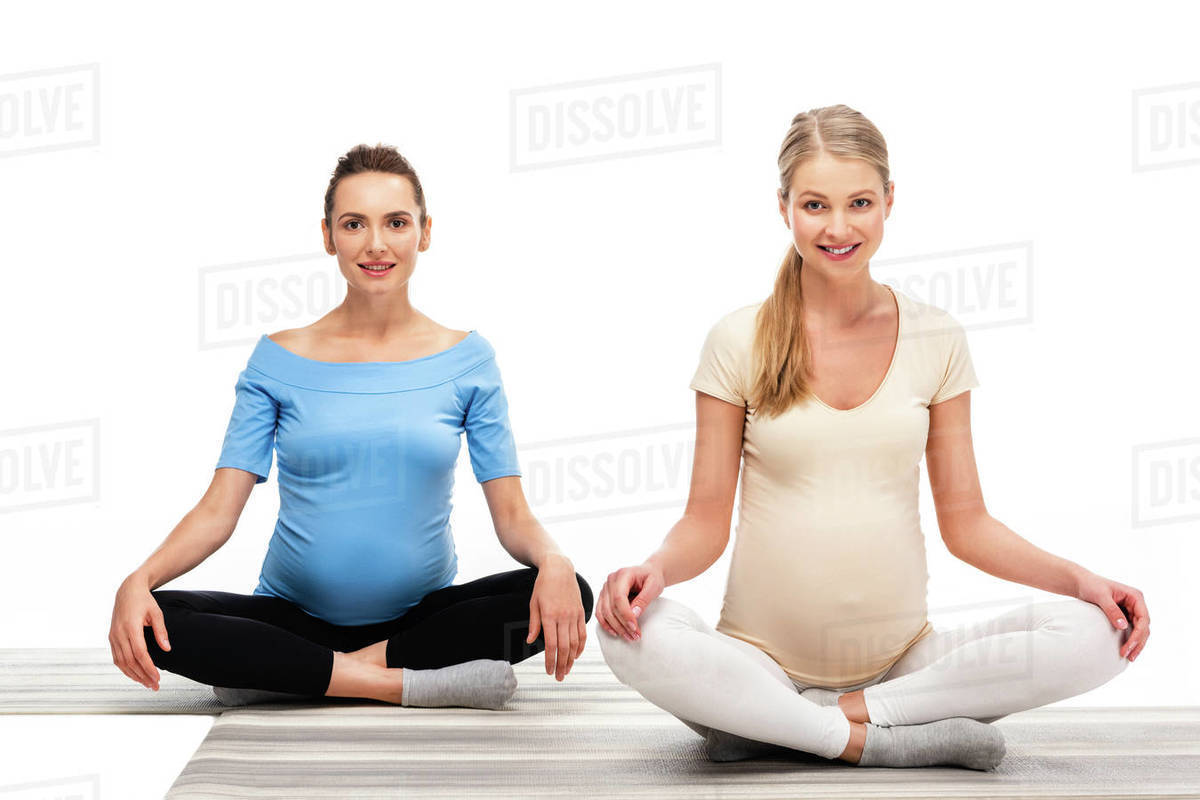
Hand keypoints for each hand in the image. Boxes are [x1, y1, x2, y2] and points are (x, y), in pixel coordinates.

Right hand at [109, 573, 169, 689]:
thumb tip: (167, 649)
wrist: (127, 591)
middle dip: (143, 676)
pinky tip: (135, 675)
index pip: (139, 653)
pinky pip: (117, 658)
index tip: (157, 677)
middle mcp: (119, 634)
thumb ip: (161, 631)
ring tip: (147, 684)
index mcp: (131, 627)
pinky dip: (125, 669)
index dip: (148, 667)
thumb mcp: (156, 613)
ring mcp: (113, 637)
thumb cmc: (144, 601)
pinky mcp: (111, 638)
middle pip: (130, 661)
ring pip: (121, 662)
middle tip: (155, 686)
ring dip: (134, 675)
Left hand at [526, 556, 586, 680]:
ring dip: (571, 659)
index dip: (550, 660)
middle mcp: (564, 616)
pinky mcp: (581, 612)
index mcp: (550, 615)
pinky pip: (583, 633)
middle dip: (561, 665)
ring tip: (567, 670)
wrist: (559, 568)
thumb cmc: (544, 584)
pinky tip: (576, 655)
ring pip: (575, 643)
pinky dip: (580, 646)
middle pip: (564, 647)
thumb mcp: (534, 603)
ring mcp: (574, 614)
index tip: (548, 671)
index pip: (551, 645)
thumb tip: (531, 641)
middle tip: (558, 677)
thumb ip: (534, 623)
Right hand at [597, 562, 664, 641]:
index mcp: (623, 574)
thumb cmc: (652, 577)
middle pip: (611, 607)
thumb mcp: (654, 587)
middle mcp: (611, 580)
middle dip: (622, 624)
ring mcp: (605, 589)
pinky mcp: (604, 597)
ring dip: (615, 627)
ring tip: (629, 636)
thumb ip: (644, 599)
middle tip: (635, 636)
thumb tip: (634, 614)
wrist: (649, 573)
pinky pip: (600, 613)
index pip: (619, 597)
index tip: (634, 627)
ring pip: (604, 612)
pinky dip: (606, 624)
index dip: (625, 615)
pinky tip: (616, 632)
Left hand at [1074, 570, 1148, 661]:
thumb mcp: (1101, 596)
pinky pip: (1132, 630)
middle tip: (1129, 656)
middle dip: (1138, 642)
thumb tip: (1123, 626)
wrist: (1082, 583)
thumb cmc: (1091, 586)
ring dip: (1136, 644)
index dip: (1138, 635)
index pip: (1143, 619)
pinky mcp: (1125, 615)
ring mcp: (1132, 610)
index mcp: (1136, 596)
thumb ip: (1112, 610)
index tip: (1128, 646)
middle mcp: (1137, 604)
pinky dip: (1131, 640)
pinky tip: (1127, 650)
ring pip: (1140, 630)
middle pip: (1144, 627)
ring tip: (1130, 657)